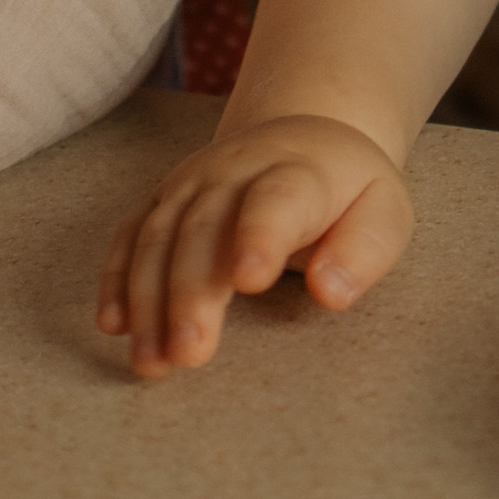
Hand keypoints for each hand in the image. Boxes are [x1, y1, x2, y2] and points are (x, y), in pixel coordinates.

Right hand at [98, 113, 413, 376]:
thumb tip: (330, 292)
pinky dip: (117, 278)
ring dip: (148, 300)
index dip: (260, 236)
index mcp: (300, 171)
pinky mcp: (163, 199)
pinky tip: (114, 325)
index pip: (277, 199)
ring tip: (152, 362)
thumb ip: (365, 251)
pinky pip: (130, 234)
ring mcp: (192, 182)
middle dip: (191, 293)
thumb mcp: (384, 212)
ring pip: (159, 236)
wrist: (304, 135)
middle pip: (205, 228)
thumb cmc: (348, 192)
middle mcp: (235, 170)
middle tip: (189, 354)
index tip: (249, 281)